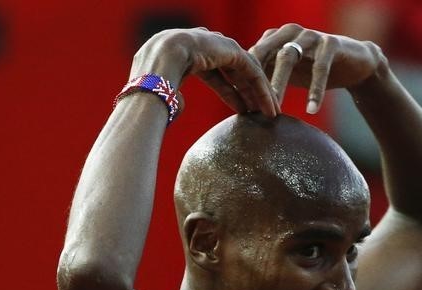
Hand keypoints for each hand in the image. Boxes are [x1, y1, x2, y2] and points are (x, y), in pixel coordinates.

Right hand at [132, 28, 278, 116]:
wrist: (157, 64)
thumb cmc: (152, 84)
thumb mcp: (165, 90)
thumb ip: (175, 95)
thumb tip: (178, 104)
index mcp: (187, 53)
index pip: (217, 74)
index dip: (230, 93)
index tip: (242, 109)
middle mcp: (204, 45)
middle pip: (235, 71)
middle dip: (249, 92)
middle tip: (261, 111)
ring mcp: (217, 44)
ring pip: (246, 70)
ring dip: (260, 92)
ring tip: (270, 112)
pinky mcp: (230, 49)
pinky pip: (251, 71)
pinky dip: (262, 89)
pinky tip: (269, 106)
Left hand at [249, 24, 386, 113]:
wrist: (355, 63)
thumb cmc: (316, 69)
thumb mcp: (289, 74)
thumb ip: (267, 79)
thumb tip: (240, 101)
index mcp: (275, 37)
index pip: (253, 57)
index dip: (245, 80)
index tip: (241, 108)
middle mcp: (289, 31)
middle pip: (266, 55)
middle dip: (257, 83)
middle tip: (252, 110)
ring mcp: (310, 35)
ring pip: (288, 57)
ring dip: (280, 85)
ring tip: (276, 111)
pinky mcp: (331, 43)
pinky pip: (320, 68)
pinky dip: (315, 90)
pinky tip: (312, 110)